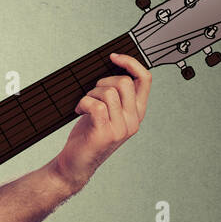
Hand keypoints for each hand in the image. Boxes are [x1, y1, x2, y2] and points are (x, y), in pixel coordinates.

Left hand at [51, 52, 151, 192]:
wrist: (75, 164)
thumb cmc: (88, 136)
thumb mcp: (108, 113)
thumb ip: (116, 96)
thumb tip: (113, 68)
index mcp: (137, 113)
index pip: (145, 79)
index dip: (131, 63)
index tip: (114, 56)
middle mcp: (133, 120)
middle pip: (124, 82)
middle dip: (102, 82)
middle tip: (91, 94)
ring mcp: (120, 128)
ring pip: (108, 92)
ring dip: (90, 94)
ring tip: (84, 106)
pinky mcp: (105, 133)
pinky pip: (96, 105)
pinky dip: (83, 103)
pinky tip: (78, 111)